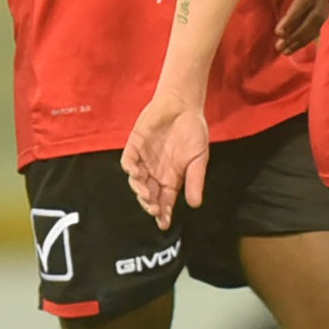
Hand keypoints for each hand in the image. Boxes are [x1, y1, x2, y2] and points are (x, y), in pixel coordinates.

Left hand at [121, 90, 209, 230]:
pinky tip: (136, 173)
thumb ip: (195, 180)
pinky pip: (128, 161)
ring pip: (137, 181)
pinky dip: (130, 169)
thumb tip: (195, 204)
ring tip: (146, 194)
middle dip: (150, 204)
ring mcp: (143, 160)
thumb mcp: (199, 158)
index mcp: (171, 179)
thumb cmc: (193, 131)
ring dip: (140, 190)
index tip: (164, 224)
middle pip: (149, 195)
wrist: (183, 104)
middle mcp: (155, 173)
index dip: (163, 214)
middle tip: (154, 209)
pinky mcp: (134, 146)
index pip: (165, 202)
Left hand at [268, 0, 328, 54]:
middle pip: (316, 13)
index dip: (293, 18)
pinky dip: (312, 26)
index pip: (306, 0)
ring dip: (305, 33)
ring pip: (322, 14)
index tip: (278, 32)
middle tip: (280, 46)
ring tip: (287, 48)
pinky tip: (301, 37)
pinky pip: (324, 9)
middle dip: (298, 32)